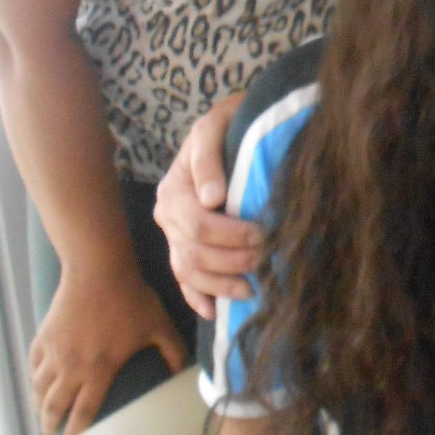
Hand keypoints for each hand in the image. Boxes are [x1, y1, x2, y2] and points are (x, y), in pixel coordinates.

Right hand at [29, 265, 185, 434]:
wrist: (99, 270)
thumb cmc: (132, 298)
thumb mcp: (160, 326)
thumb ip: (174, 351)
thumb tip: (185, 371)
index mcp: (99, 370)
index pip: (83, 413)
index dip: (75, 434)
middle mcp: (71, 366)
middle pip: (54, 406)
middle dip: (51, 424)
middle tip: (54, 432)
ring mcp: (54, 351)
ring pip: (39, 388)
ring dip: (40, 404)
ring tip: (44, 412)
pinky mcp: (44, 336)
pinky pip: (33, 365)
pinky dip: (34, 378)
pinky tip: (38, 382)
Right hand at [153, 91, 259, 318]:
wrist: (230, 124)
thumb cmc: (228, 124)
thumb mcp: (216, 127)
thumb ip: (209, 159)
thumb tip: (212, 199)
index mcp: (173, 191)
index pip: (198, 226)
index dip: (231, 236)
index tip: (263, 236)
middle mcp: (167, 216)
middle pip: (195, 254)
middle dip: (233, 262)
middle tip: (267, 260)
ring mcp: (173, 234)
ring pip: (189, 272)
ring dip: (220, 285)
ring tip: (251, 289)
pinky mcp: (183, 245)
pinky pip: (184, 279)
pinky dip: (198, 297)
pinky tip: (214, 310)